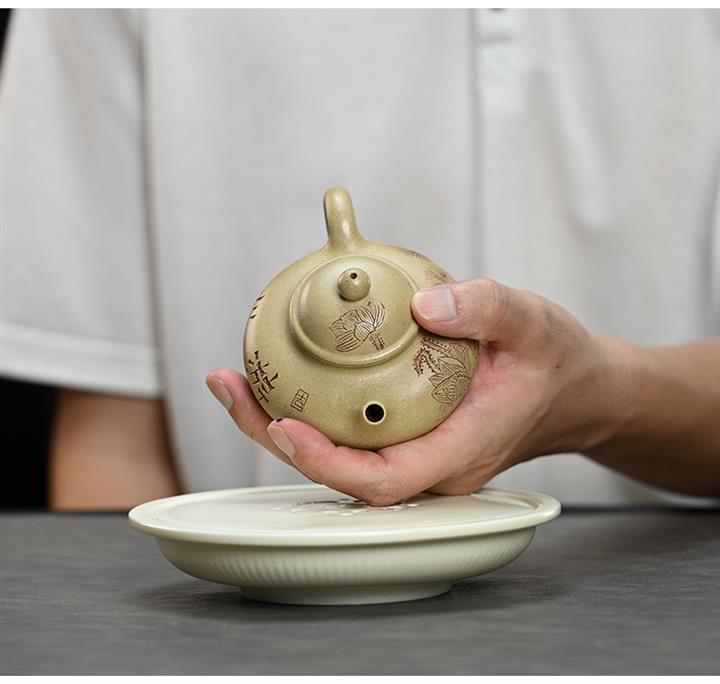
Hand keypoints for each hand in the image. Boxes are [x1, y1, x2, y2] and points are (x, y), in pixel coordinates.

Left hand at [207, 278, 628, 504]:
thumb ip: (485, 308)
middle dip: (277, 439)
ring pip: (339, 457)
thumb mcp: (532, 322)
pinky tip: (282, 377)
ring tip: (236, 381)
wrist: (570, 390)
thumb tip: (423, 304)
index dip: (328, 462)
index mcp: (460, 451)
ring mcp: (419, 457)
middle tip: (231, 388)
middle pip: (343, 475)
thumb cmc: (553, 363)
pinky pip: (350, 436)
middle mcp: (433, 467)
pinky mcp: (409, 439)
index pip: (384, 481)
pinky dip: (309, 411)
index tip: (284, 423)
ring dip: (281, 424)